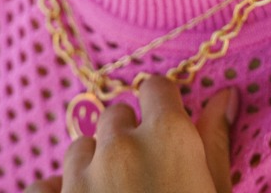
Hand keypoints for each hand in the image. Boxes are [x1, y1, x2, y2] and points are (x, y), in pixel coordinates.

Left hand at [25, 75, 237, 192]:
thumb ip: (215, 141)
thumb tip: (225, 95)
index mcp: (167, 136)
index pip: (156, 87)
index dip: (162, 103)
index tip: (166, 122)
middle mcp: (119, 145)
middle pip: (116, 114)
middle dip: (128, 135)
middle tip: (145, 174)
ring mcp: (79, 177)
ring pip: (80, 147)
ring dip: (93, 164)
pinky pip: (44, 185)